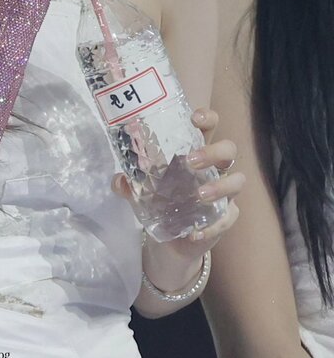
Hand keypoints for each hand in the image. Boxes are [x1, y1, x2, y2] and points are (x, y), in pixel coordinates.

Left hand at [112, 107, 243, 284]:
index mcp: (195, 151)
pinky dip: (214, 224)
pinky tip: (195, 231)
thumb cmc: (160, 201)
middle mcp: (215, 168)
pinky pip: (228, 217)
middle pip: (229, 149)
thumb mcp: (141, 191)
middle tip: (190, 161)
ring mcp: (225, 192)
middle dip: (213, 152)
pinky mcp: (226, 216)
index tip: (194, 119)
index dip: (207, 118)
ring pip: (237, 181)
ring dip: (220, 187)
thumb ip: (130, 183)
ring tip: (198, 195)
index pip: (209, 127)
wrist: (169, 239)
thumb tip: (119, 180)